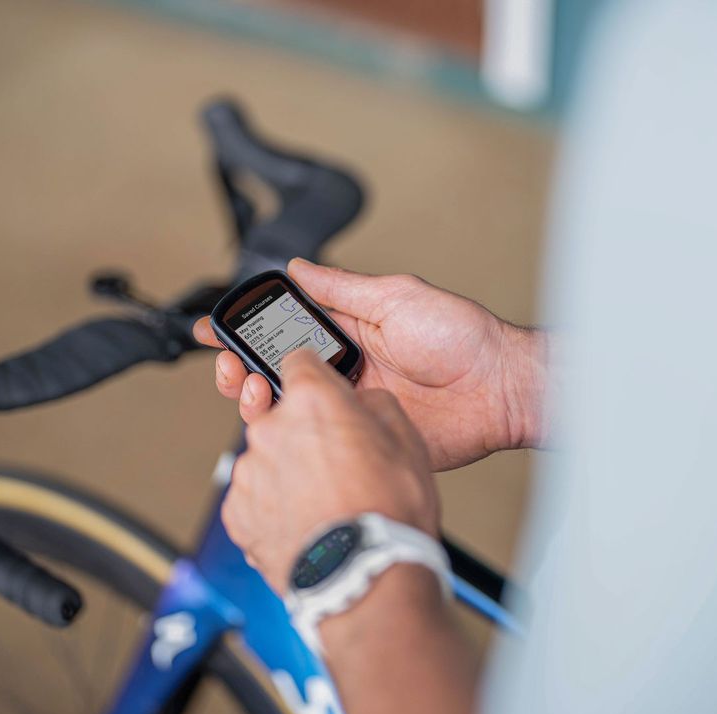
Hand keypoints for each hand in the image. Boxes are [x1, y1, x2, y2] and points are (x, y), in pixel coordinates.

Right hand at [194, 259, 546, 469]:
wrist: (501, 390)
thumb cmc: (462, 338)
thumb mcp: (397, 297)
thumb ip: (343, 288)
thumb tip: (299, 266)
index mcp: (349, 333)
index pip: (284, 330)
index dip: (248, 330)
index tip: (216, 331)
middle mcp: (346, 371)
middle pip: (277, 373)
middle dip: (242, 370)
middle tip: (230, 370)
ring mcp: (354, 408)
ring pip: (291, 411)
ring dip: (261, 404)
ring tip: (252, 395)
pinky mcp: (366, 442)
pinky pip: (323, 445)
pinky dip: (295, 442)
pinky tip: (281, 434)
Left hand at [223, 350, 438, 592]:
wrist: (363, 581)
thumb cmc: (388, 516)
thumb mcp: (408, 442)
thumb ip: (377, 405)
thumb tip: (361, 402)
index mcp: (312, 402)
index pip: (298, 362)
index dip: (317, 378)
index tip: (323, 393)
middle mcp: (271, 429)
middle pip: (281, 415)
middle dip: (305, 432)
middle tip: (339, 464)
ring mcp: (249, 472)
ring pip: (269, 459)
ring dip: (290, 472)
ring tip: (326, 503)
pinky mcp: (237, 513)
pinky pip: (255, 498)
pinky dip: (274, 507)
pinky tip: (308, 522)